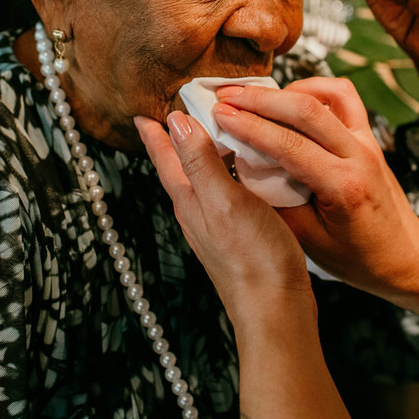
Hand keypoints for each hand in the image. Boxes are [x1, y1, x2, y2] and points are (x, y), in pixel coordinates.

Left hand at [134, 113, 313, 326]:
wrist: (276, 309)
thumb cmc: (252, 259)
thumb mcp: (224, 201)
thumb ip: (200, 161)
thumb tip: (175, 121)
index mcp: (189, 200)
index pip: (164, 157)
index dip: (154, 132)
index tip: (142, 110)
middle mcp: (198, 210)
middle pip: (181, 165)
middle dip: (178, 136)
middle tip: (178, 108)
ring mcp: (217, 223)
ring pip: (205, 177)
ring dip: (205, 151)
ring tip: (214, 128)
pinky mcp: (239, 232)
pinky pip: (228, 189)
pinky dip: (231, 170)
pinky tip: (247, 167)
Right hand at [213, 78, 418, 300]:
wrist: (404, 257)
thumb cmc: (357, 257)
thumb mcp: (308, 240)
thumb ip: (277, 200)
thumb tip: (245, 165)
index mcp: (344, 186)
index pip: (289, 145)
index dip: (249, 126)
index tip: (219, 115)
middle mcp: (360, 156)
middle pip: (306, 109)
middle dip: (259, 98)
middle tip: (224, 95)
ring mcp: (368, 142)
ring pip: (326, 95)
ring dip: (285, 90)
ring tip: (251, 95)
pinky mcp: (369, 136)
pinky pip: (343, 96)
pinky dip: (315, 89)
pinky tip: (292, 99)